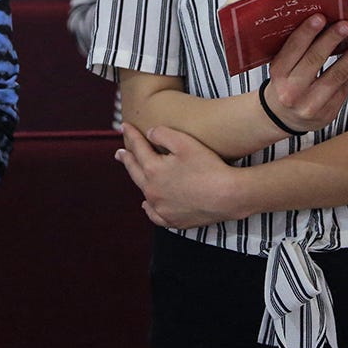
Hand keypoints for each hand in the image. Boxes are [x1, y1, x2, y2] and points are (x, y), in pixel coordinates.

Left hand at [115, 122, 243, 228]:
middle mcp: (152, 190)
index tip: (124, 127)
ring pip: (143, 192)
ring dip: (138, 181)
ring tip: (135, 175)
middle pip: (134, 171)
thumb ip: (162, 134)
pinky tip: (146, 204)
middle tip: (119, 152)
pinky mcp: (172, 220)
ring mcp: (161, 208)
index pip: (137, 148)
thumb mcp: (185, 142)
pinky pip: (154, 214)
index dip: (131, 135)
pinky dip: (148, 208)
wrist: (227, 195)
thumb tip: (148, 133)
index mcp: (152, 169)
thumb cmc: (208, 166)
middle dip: (126, 159)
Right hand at [262, 14, 347, 133]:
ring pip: (337, 75)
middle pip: (315, 60)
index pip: (292, 49)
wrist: (284, 118)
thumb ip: (297, 50)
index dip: (307, 33)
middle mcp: (292, 90)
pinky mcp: (328, 112)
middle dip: (333, 39)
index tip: (321, 17)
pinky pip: (346, 86)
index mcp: (278, 74)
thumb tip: (327, 22)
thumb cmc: (286, 84)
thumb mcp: (282, 68)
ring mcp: (311, 104)